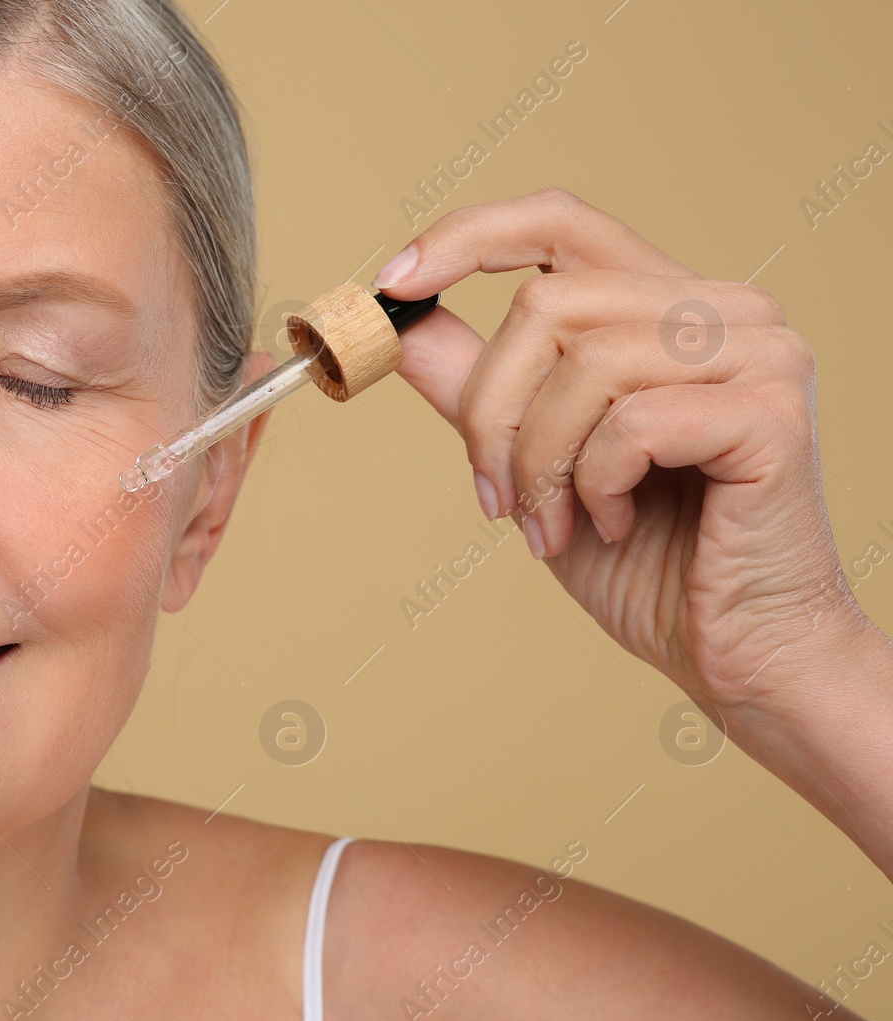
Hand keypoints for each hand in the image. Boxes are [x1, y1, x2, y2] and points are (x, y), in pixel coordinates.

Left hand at [375, 186, 880, 751]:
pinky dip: (594, 485)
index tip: (392, 286)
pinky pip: (630, 422)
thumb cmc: (647, 561)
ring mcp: (760, 352)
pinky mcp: (771, 412)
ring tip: (552, 523)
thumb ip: (478, 387)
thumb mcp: (534, 461)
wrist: (739, 654)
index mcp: (667, 307)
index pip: (561, 222)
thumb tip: (400, 325)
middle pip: (546, 301)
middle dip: (490, 410)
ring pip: (582, 361)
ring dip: (538, 461)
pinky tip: (612, 525)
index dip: (467, 238)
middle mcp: (724, 309)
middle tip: (492, 496)